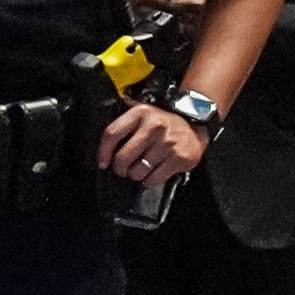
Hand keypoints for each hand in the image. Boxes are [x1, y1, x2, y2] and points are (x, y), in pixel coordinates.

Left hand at [96, 102, 210, 188]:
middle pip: (123, 156)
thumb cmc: (164, 123)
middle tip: (123, 169)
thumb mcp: (144, 113)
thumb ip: (124, 119)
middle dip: (120, 168)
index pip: (112, 134)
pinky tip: (151, 175)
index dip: (103, 152)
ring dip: (135, 175)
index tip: (103, 162)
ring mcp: (168, 143)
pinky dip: (149, 181)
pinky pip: (154, 178)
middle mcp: (154, 126)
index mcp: (141, 113)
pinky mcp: (178, 158)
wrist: (195, 125)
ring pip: (138, 170)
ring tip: (139, 170)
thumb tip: (100, 125)